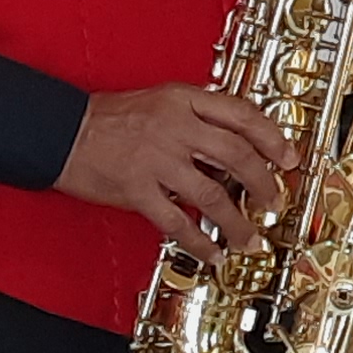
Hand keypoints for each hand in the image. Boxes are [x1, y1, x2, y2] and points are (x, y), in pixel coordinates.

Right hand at [57, 85, 297, 263]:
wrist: (62, 131)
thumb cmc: (110, 117)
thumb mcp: (160, 99)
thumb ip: (198, 114)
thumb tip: (239, 141)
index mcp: (183, 100)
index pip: (242, 115)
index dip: (273, 138)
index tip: (290, 158)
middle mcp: (174, 127)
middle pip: (236, 154)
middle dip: (263, 182)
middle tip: (275, 201)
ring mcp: (156, 160)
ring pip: (212, 193)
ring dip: (237, 221)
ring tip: (250, 238)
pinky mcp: (137, 190)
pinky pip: (176, 221)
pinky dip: (199, 241)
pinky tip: (212, 253)